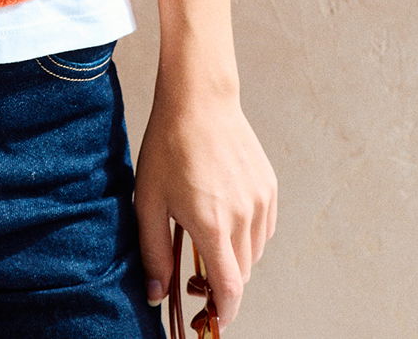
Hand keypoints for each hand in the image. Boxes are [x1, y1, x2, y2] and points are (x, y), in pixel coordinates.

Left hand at [133, 76, 277, 326]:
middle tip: (198, 270)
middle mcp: (243, 217)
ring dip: (235, 256)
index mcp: (212, 224)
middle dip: (223, 282)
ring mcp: (260, 201)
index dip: (225, 311)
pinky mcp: (269, 186)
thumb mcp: (149, 199)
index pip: (231, 289)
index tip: (214, 318)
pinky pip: (264, 228)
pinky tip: (226, 214)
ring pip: (254, 252)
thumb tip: (156, 294)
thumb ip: (154, 251)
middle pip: (242, 273)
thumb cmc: (169, 146)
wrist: (199, 100)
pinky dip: (249, 234)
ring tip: (209, 232)